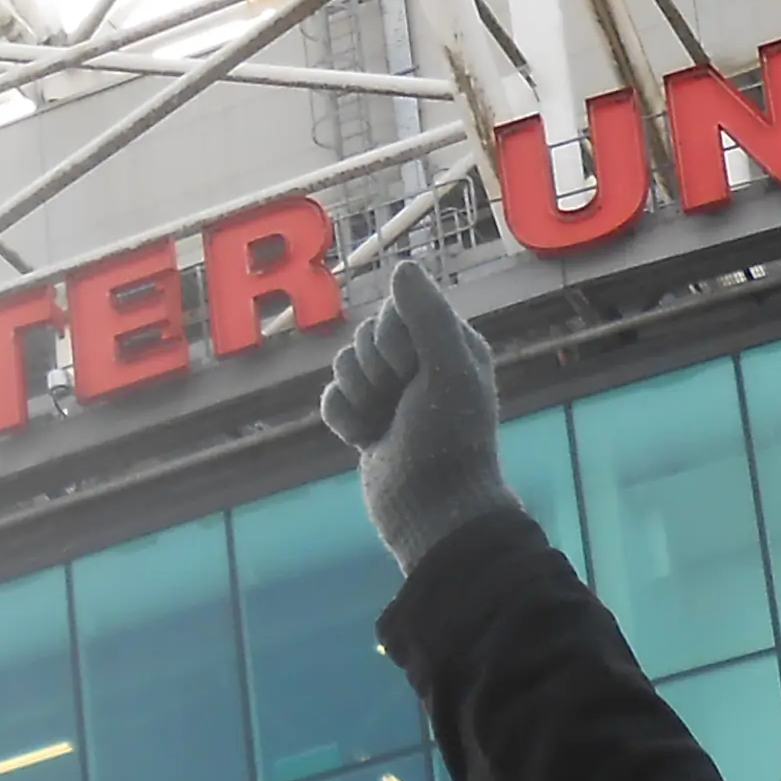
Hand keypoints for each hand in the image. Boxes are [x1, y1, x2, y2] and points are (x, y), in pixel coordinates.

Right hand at [316, 259, 520, 574]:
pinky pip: (330, 399)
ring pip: (343, 366)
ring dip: (358, 398)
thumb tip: (402, 267)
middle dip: (374, 372)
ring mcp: (391, 394)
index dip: (393, 338)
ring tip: (385, 425)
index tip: (413, 372)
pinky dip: (344, 420)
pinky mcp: (366, 422)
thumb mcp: (449, 371)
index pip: (397, 307)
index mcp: (449, 344)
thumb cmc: (450, 441)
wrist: (433, 513)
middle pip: (364, 335)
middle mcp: (420, 363)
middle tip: (401, 404)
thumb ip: (428, 316)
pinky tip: (368, 441)